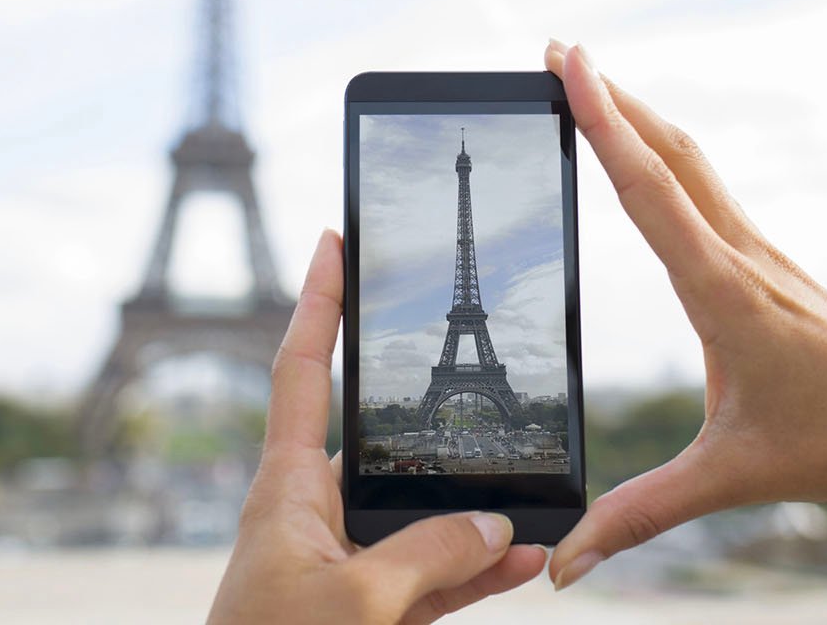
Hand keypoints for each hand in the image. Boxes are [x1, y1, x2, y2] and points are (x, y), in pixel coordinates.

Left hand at [208, 230, 548, 624]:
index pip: (303, 370)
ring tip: (540, 495)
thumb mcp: (357, 605)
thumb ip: (431, 555)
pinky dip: (477, 572)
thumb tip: (497, 523)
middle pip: (384, 447)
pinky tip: (529, 560)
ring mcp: (343, 566)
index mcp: (285, 488)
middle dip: (442, 428)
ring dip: (476, 517)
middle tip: (494, 385)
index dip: (318, 302)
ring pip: (421, 521)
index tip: (336, 239)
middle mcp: (313, 515)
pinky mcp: (368, 614)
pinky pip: (432, 578)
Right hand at [542, 41, 826, 589]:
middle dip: (613, 95)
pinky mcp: (769, 263)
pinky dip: (668, 155)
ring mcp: (760, 252)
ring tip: (593, 84)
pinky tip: (653, 158)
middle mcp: (741, 255)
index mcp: (723, 291)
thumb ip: (640, 514)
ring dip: (641, 116)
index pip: (650, 190)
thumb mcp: (727, 476)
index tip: (570, 66)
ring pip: (694, 162)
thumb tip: (567, 561)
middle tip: (560, 50)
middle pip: (672, 151)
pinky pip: (709, 188)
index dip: (604, 122)